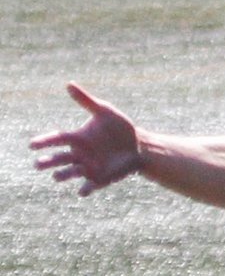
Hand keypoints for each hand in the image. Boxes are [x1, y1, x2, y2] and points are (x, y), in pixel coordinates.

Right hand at [30, 84, 144, 195]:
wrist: (140, 145)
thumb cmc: (121, 128)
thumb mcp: (105, 112)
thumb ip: (86, 101)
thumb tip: (69, 84)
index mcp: (77, 138)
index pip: (56, 139)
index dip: (44, 142)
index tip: (32, 144)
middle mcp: (78, 154)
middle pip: (57, 159)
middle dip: (47, 162)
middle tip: (37, 164)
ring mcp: (87, 167)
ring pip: (69, 173)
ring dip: (63, 175)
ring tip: (56, 176)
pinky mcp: (99, 179)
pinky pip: (89, 186)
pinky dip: (85, 189)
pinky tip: (82, 191)